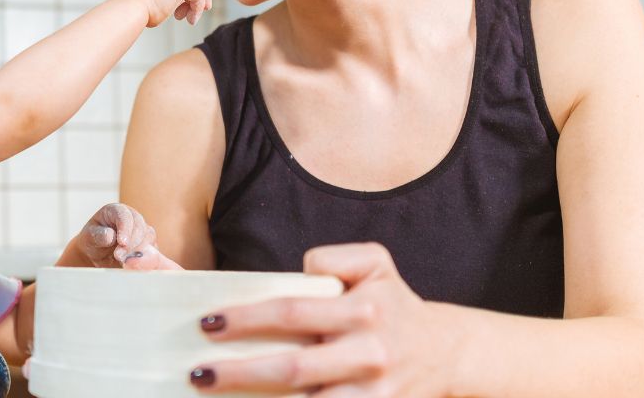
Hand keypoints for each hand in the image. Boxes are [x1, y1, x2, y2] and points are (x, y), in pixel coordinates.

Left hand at [74, 202, 181, 269]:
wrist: (98, 254)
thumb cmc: (93, 241)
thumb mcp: (89, 237)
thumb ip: (98, 235)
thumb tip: (110, 236)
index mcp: (116, 210)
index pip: (124, 215)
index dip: (125, 228)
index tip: (122, 242)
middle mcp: (132, 217)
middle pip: (139, 226)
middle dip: (131, 243)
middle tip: (119, 256)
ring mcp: (142, 230)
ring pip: (148, 237)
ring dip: (138, 251)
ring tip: (123, 262)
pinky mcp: (148, 244)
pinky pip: (153, 249)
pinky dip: (145, 258)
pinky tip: (135, 265)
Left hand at [189, 243, 458, 395]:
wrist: (445, 353)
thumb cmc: (392, 302)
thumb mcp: (374, 262)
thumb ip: (333, 258)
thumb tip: (295, 273)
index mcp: (364, 310)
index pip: (293, 312)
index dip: (247, 319)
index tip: (207, 323)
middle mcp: (370, 354)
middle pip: (294, 369)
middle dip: (240, 373)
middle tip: (198, 373)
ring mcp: (376, 394)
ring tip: (216, 397)